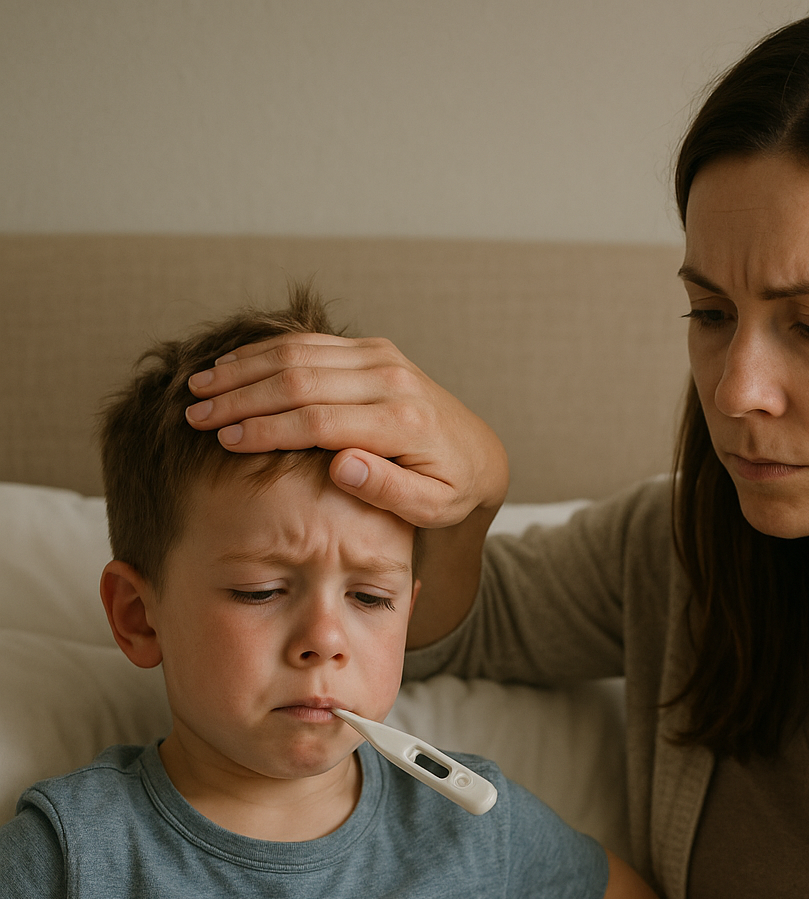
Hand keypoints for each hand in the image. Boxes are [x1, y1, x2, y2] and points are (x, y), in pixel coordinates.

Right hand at [184, 333, 509, 526]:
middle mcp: (389, 379)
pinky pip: (310, 343)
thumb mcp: (431, 508)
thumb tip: (340, 466)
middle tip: (193, 413)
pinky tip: (229, 366)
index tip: (224, 441)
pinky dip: (265, 353)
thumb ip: (388, 489)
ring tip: (198, 387)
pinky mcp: (372, 350)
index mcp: (400, 422)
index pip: (319, 420)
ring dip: (243, 369)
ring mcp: (380, 358)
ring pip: (298, 352)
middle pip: (299, 379)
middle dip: (240, 396)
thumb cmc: (450, 491)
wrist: (479, 452)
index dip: (267, 429)